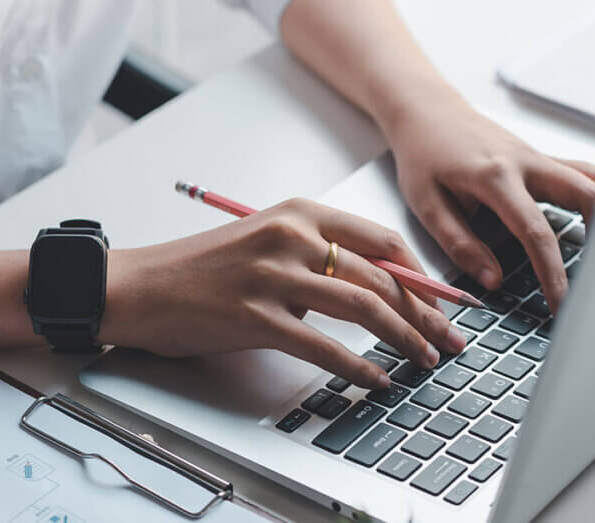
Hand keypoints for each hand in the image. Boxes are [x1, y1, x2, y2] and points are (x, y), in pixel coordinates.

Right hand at [102, 198, 467, 388]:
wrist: (144, 286)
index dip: (420, 273)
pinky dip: (359, 367)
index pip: (381, 240)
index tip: (442, 298)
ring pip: (363, 307)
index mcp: (301, 213)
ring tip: (424, 359)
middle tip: (449, 337)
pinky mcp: (257, 315)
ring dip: (404, 338)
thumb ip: (318, 257)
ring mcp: (274, 274)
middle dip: (425, 312)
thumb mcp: (269, 242)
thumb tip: (376, 291)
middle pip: (381, 276)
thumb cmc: (207, 268)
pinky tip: (377, 381)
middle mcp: (293, 236)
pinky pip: (324, 346)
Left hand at [384, 95, 594, 310]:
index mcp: (495, 177)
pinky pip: (585, 174)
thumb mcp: (427, 204)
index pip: (536, 232)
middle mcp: (527, 162)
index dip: (553, 273)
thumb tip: (493, 280)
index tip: (563, 303)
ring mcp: (540, 157)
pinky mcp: (543, 157)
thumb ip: (460, 244)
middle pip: (589, 195)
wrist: (427, 111)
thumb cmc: (423, 155)